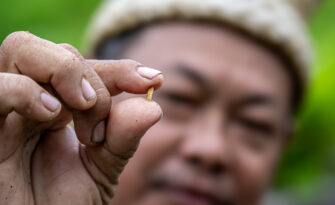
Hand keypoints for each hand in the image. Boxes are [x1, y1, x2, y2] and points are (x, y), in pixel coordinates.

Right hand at [0, 32, 162, 203]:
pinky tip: (50, 115)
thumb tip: (153, 106)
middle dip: (88, 72)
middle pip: (55, 50)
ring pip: (22, 48)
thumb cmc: (62, 203)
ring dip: (64, 71)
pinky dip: (25, 91)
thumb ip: (123, 138)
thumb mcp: (102, 169)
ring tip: (81, 108)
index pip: (86, 67)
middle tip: (99, 112)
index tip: (153, 80)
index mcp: (58, 106)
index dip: (120, 69)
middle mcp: (30, 101)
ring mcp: (6, 110)